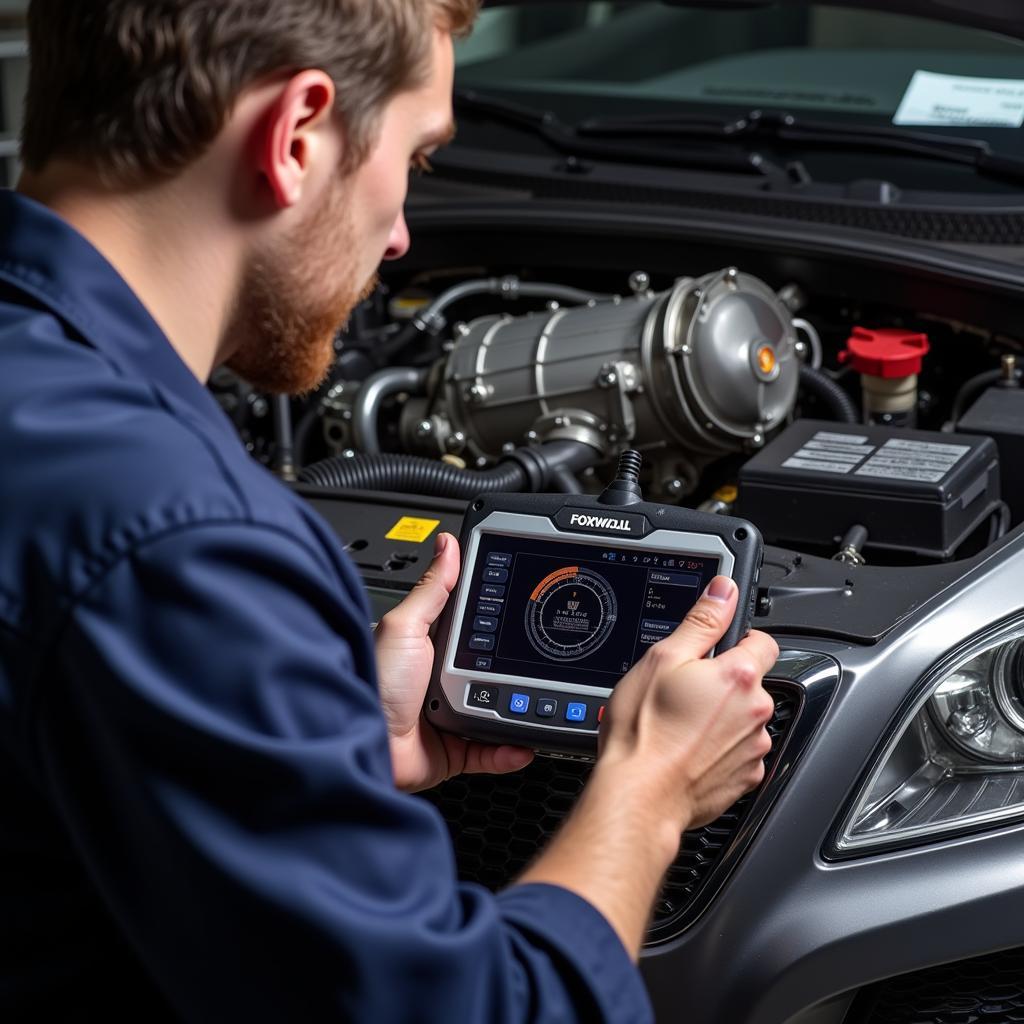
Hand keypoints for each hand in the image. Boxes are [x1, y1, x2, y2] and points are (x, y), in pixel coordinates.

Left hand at [374, 532, 533, 791]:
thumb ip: (432, 589)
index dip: (499, 619)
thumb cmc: (373, 683)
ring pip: (498, 708)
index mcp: (431, 646)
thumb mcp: (405, 626)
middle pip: (493, 667)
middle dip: (515, 667)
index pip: (474, 626)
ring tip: (533, 702)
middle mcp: (442, 679)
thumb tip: (448, 544)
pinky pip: (491, 749)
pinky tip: (522, 740)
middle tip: (537, 661)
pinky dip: (510, 748)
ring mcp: (450, 714)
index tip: (525, 609)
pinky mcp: (455, 748)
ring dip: (517, 708)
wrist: (363, 745)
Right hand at [518, 575, 777, 957]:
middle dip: (723, 684)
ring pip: (744, 719)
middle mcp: (757, 712)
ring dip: (721, 718)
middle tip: (683, 691)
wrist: (638, 796)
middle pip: (751, 683)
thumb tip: (724, 591)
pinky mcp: (745, 779)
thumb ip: (702, 622)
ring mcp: (753, 749)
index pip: (763, 640)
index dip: (738, 640)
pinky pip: (738, 752)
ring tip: (680, 725)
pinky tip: (688, 749)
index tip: (716, 650)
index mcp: (740, 676)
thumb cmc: (643, 732)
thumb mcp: (662, 659)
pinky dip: (719, 750)